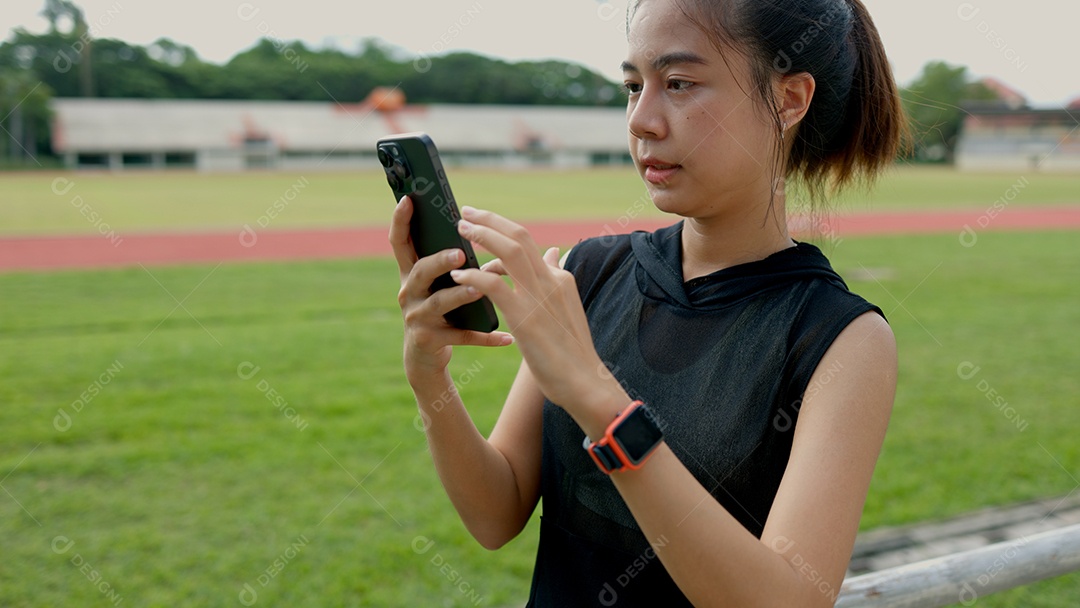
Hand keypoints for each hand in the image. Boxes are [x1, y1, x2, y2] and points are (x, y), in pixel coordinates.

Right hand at [389, 196, 513, 381]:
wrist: (425, 357)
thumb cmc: (441, 310)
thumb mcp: (442, 283)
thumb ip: (461, 259)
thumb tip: (494, 232)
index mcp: (412, 272)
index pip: (400, 242)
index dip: (400, 220)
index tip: (408, 199)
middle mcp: (409, 292)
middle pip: (421, 271)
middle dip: (439, 261)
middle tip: (459, 254)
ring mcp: (417, 317)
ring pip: (438, 303)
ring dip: (460, 295)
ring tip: (479, 289)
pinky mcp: (429, 340)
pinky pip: (460, 336)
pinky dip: (484, 337)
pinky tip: (506, 337)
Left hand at [448, 206, 626, 414]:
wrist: (585, 382)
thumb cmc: (573, 352)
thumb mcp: (566, 308)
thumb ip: (555, 279)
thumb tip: (553, 253)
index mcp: (560, 278)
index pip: (529, 244)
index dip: (502, 231)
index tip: (483, 225)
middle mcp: (551, 280)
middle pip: (519, 235)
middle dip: (490, 219)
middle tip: (465, 211)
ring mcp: (539, 297)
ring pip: (509, 250)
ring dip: (481, 235)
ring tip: (458, 230)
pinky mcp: (525, 317)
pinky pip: (494, 285)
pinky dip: (473, 275)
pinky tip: (457, 274)